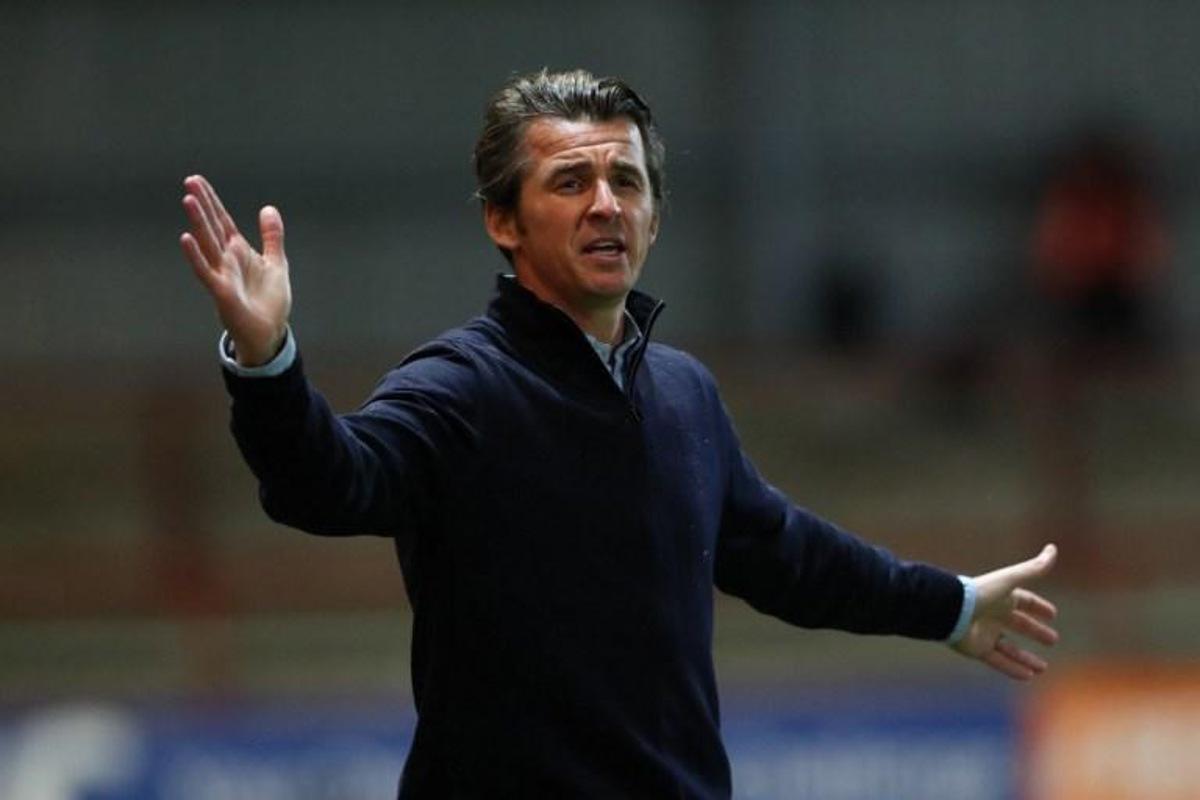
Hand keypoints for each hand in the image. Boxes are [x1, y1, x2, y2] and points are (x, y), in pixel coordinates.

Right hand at [179, 175, 290, 365]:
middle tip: (190, 181)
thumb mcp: (276, 263)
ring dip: (197, 222)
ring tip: (188, 199)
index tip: (198, 181)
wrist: (270, 332)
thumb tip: (268, 209)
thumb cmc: (270, 301)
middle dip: (202, 204)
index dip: (212, 201)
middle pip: (212, 226)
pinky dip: (195, 255)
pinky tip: (186, 238)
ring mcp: (222, 274)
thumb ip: (272, 236)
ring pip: (207, 243)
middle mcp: (227, 259)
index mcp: (238, 251)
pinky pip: (205, 270)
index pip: (222, 220)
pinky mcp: (221, 290)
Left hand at [952, 544, 1058, 680]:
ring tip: (1042, 668)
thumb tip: (1053, 549)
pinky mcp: (977, 649)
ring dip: (1026, 658)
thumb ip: (1033, 568)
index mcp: (1001, 597)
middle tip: (1053, 640)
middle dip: (1035, 631)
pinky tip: (1028, 676)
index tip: (1052, 615)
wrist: (950, 610)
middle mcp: (994, 615)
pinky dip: (1013, 669)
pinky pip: (998, 661)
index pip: (1024, 601)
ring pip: (1010, 649)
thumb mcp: (1010, 580)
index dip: (1038, 607)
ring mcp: (985, 633)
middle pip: (1018, 625)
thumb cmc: (980, 593)